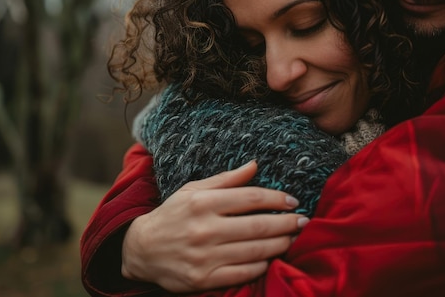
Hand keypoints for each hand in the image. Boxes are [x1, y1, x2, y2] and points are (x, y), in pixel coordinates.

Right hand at [121, 161, 308, 292]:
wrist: (141, 250)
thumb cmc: (172, 215)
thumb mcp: (193, 190)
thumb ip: (226, 179)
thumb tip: (255, 165)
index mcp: (203, 202)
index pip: (250, 198)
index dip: (277, 199)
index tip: (292, 201)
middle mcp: (205, 229)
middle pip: (258, 226)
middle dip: (287, 223)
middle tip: (303, 221)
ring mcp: (205, 256)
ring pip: (255, 251)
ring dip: (280, 245)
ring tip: (293, 238)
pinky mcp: (204, 279)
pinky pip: (243, 274)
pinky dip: (262, 267)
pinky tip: (271, 259)